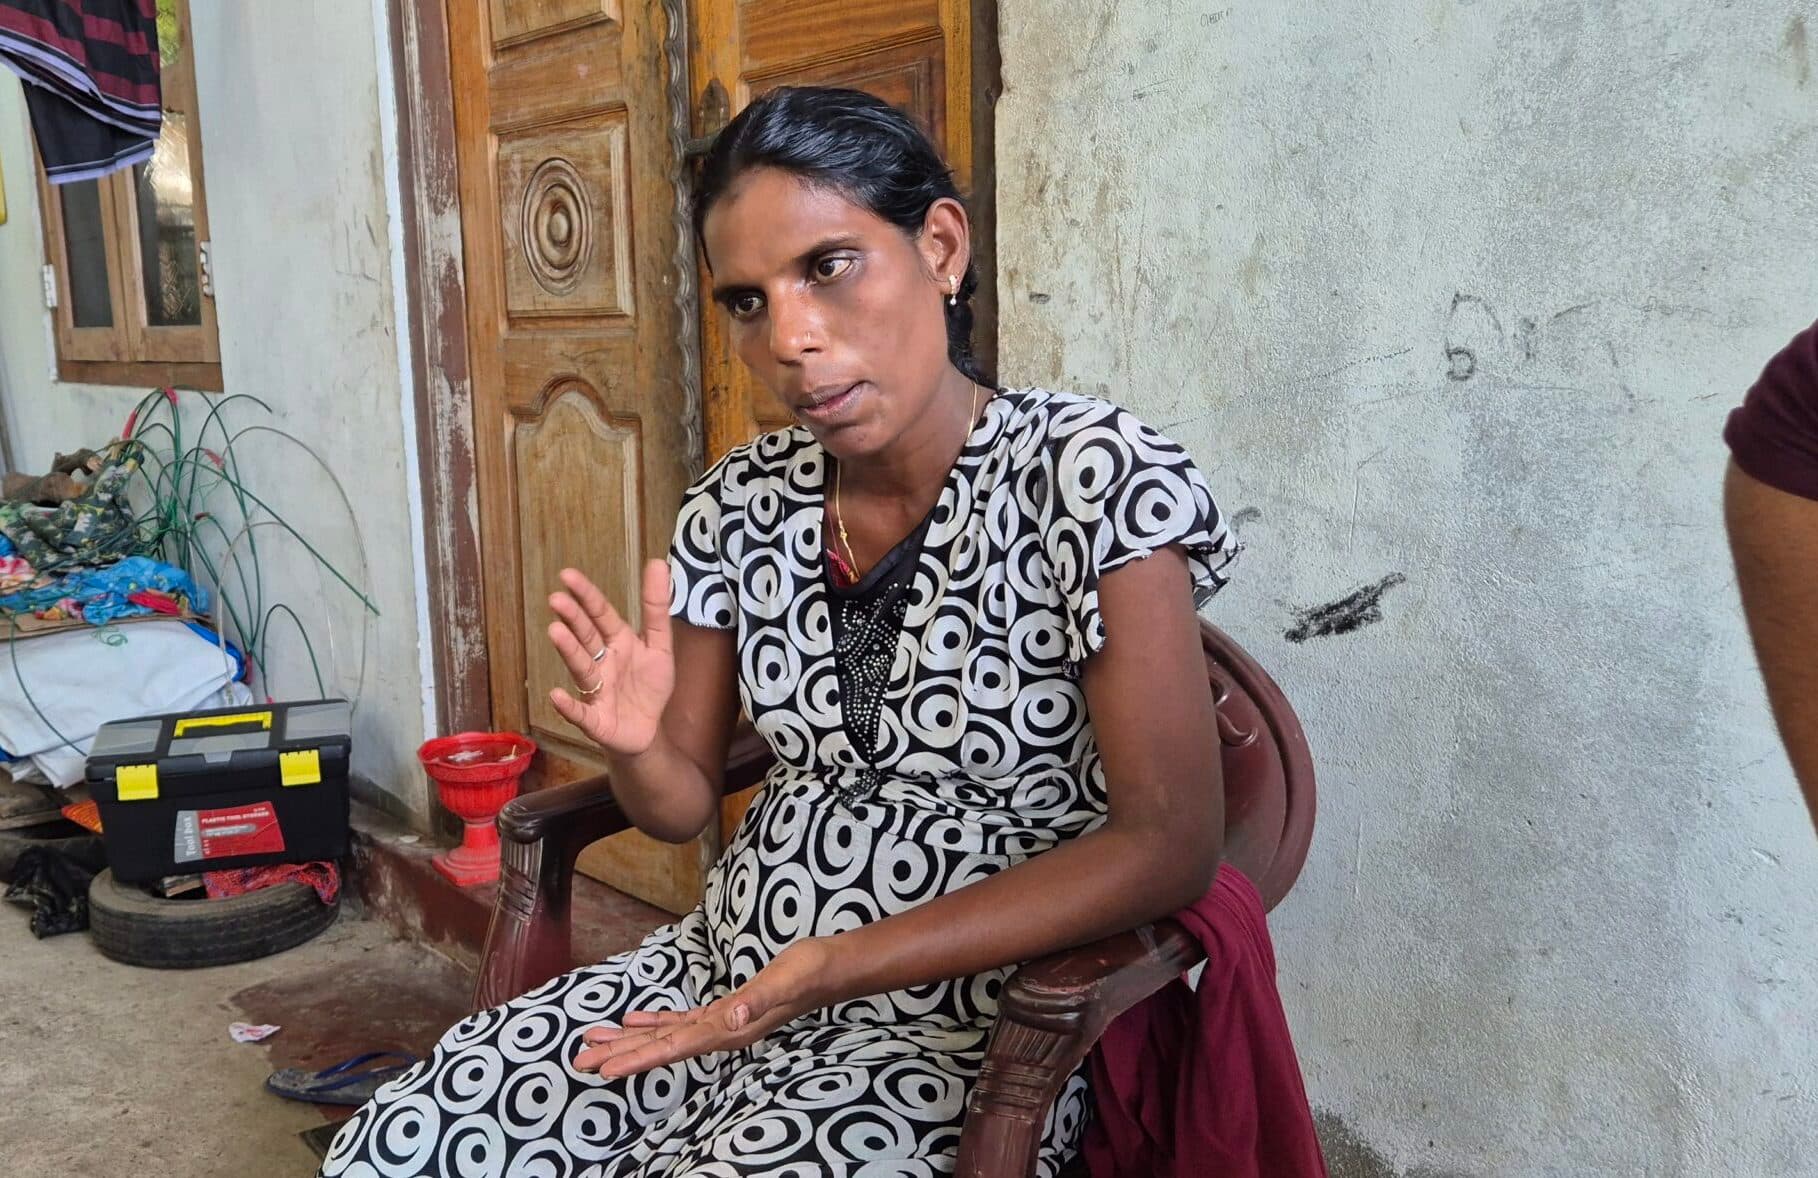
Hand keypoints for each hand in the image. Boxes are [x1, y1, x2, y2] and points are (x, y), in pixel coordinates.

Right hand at [547, 561, 675, 757]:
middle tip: (557, 599)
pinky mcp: (595, 720)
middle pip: (587, 637)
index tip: (567, 575)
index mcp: (618, 642)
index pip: (601, 614)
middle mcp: (601, 662)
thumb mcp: (660, 644)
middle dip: (573, 619)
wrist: (648, 731)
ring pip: (582, 668)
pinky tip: (556, 695)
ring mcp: (595, 691)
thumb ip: (657, 607)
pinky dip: (568, 706)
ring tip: (555, 632)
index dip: (587, 596)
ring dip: (569, 651)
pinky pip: (580, 713)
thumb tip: (658, 562)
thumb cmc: (648, 686)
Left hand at [572, 939, 832, 1077]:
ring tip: (594, 1041)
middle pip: (661, 1046)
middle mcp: (721, 1031)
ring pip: (666, 1035)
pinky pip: (682, 1020)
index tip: (604, 1069)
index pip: (674, 1047)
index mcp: (729, 1029)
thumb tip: (734, 1015)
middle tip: (579, 1059)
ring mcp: (722, 1023)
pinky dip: (655, 1021)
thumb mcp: (786, 980)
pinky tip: (635, 1020)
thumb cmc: (811, 972)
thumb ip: (760, 999)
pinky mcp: (725, 1010)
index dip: (637, 1058)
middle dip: (620, 1053)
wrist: (833, 969)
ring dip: (630, 1039)